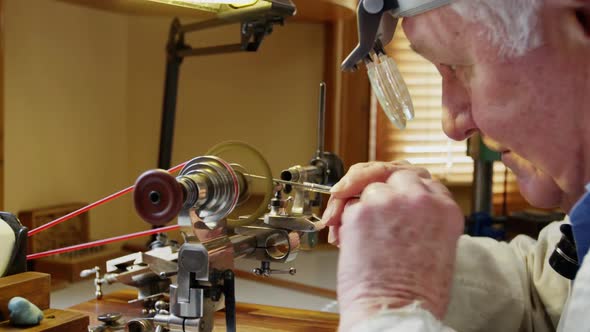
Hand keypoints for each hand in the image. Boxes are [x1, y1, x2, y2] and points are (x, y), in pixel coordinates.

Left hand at [324, 162, 463, 330]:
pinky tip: (349, 240)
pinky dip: (345, 220)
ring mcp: (388, 202)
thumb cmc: (415, 293)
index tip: (398, 199)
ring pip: (370, 188)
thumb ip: (424, 219)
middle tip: (372, 207)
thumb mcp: (438, 248)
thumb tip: (403, 209)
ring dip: (363, 207)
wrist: (394, 311)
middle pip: (396, 176)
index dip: (407, 190)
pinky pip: (350, 205)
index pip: (424, 181)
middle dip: (383, 190)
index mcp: (445, 210)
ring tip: (362, 234)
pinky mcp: (361, 212)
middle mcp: (419, 199)